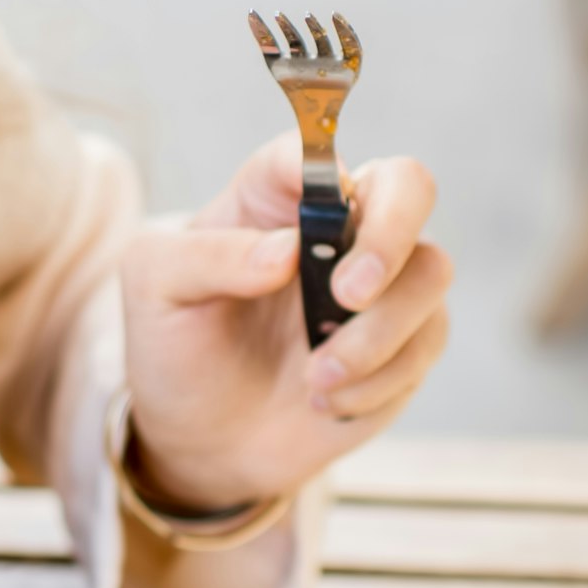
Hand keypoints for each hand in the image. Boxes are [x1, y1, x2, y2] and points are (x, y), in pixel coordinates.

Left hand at [116, 133, 451, 513]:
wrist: (203, 438)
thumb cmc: (178, 344)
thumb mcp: (156, 290)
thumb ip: (206, 257)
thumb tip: (284, 252)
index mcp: (274, 194)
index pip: (310, 149)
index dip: (319, 164)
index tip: (315, 196)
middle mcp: (340, 226)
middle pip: (409, 185)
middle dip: (391, 233)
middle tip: (346, 293)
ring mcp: (383, 283)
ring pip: (430, 270)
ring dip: (376, 332)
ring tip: (314, 377)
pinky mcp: (408, 340)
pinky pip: (425, 342)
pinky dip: (377, 379)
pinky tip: (325, 400)